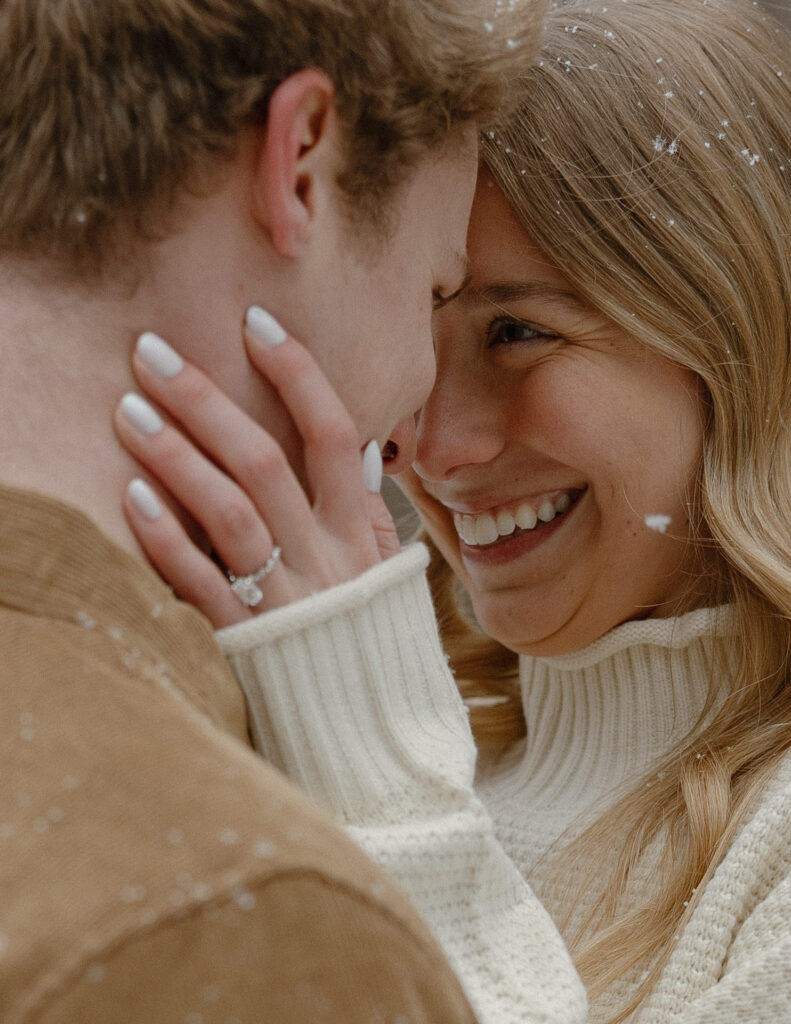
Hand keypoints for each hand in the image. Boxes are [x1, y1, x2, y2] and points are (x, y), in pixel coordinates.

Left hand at [114, 308, 399, 627]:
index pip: (333, 434)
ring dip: (176, 456)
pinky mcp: (246, 641)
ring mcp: (286, 599)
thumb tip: (354, 448)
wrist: (368, 736)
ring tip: (128, 409)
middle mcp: (327, 559)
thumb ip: (366, 511)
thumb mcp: (385, 572)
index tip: (254, 321)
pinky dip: (165, 539)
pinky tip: (131, 496)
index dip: (296, 373)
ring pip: (229, 514)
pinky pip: (200, 584)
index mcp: (362, 533)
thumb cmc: (368, 640)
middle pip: (265, 464)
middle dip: (207, 400)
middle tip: (150, 352)